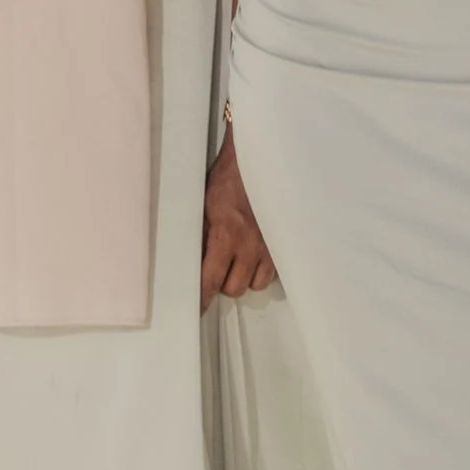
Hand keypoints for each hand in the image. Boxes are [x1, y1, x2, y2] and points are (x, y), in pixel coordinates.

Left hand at [201, 132, 279, 302]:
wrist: (255, 162)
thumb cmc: (225, 182)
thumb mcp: (201, 208)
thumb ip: (197, 238)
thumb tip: (188, 265)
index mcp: (226, 235)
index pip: (210, 280)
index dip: (202, 298)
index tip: (196, 308)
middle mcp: (250, 244)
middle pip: (234, 288)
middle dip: (223, 283)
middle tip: (217, 268)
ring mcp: (269, 244)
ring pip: (255, 284)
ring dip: (244, 278)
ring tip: (236, 263)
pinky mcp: (281, 241)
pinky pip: (272, 272)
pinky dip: (261, 270)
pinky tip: (253, 258)